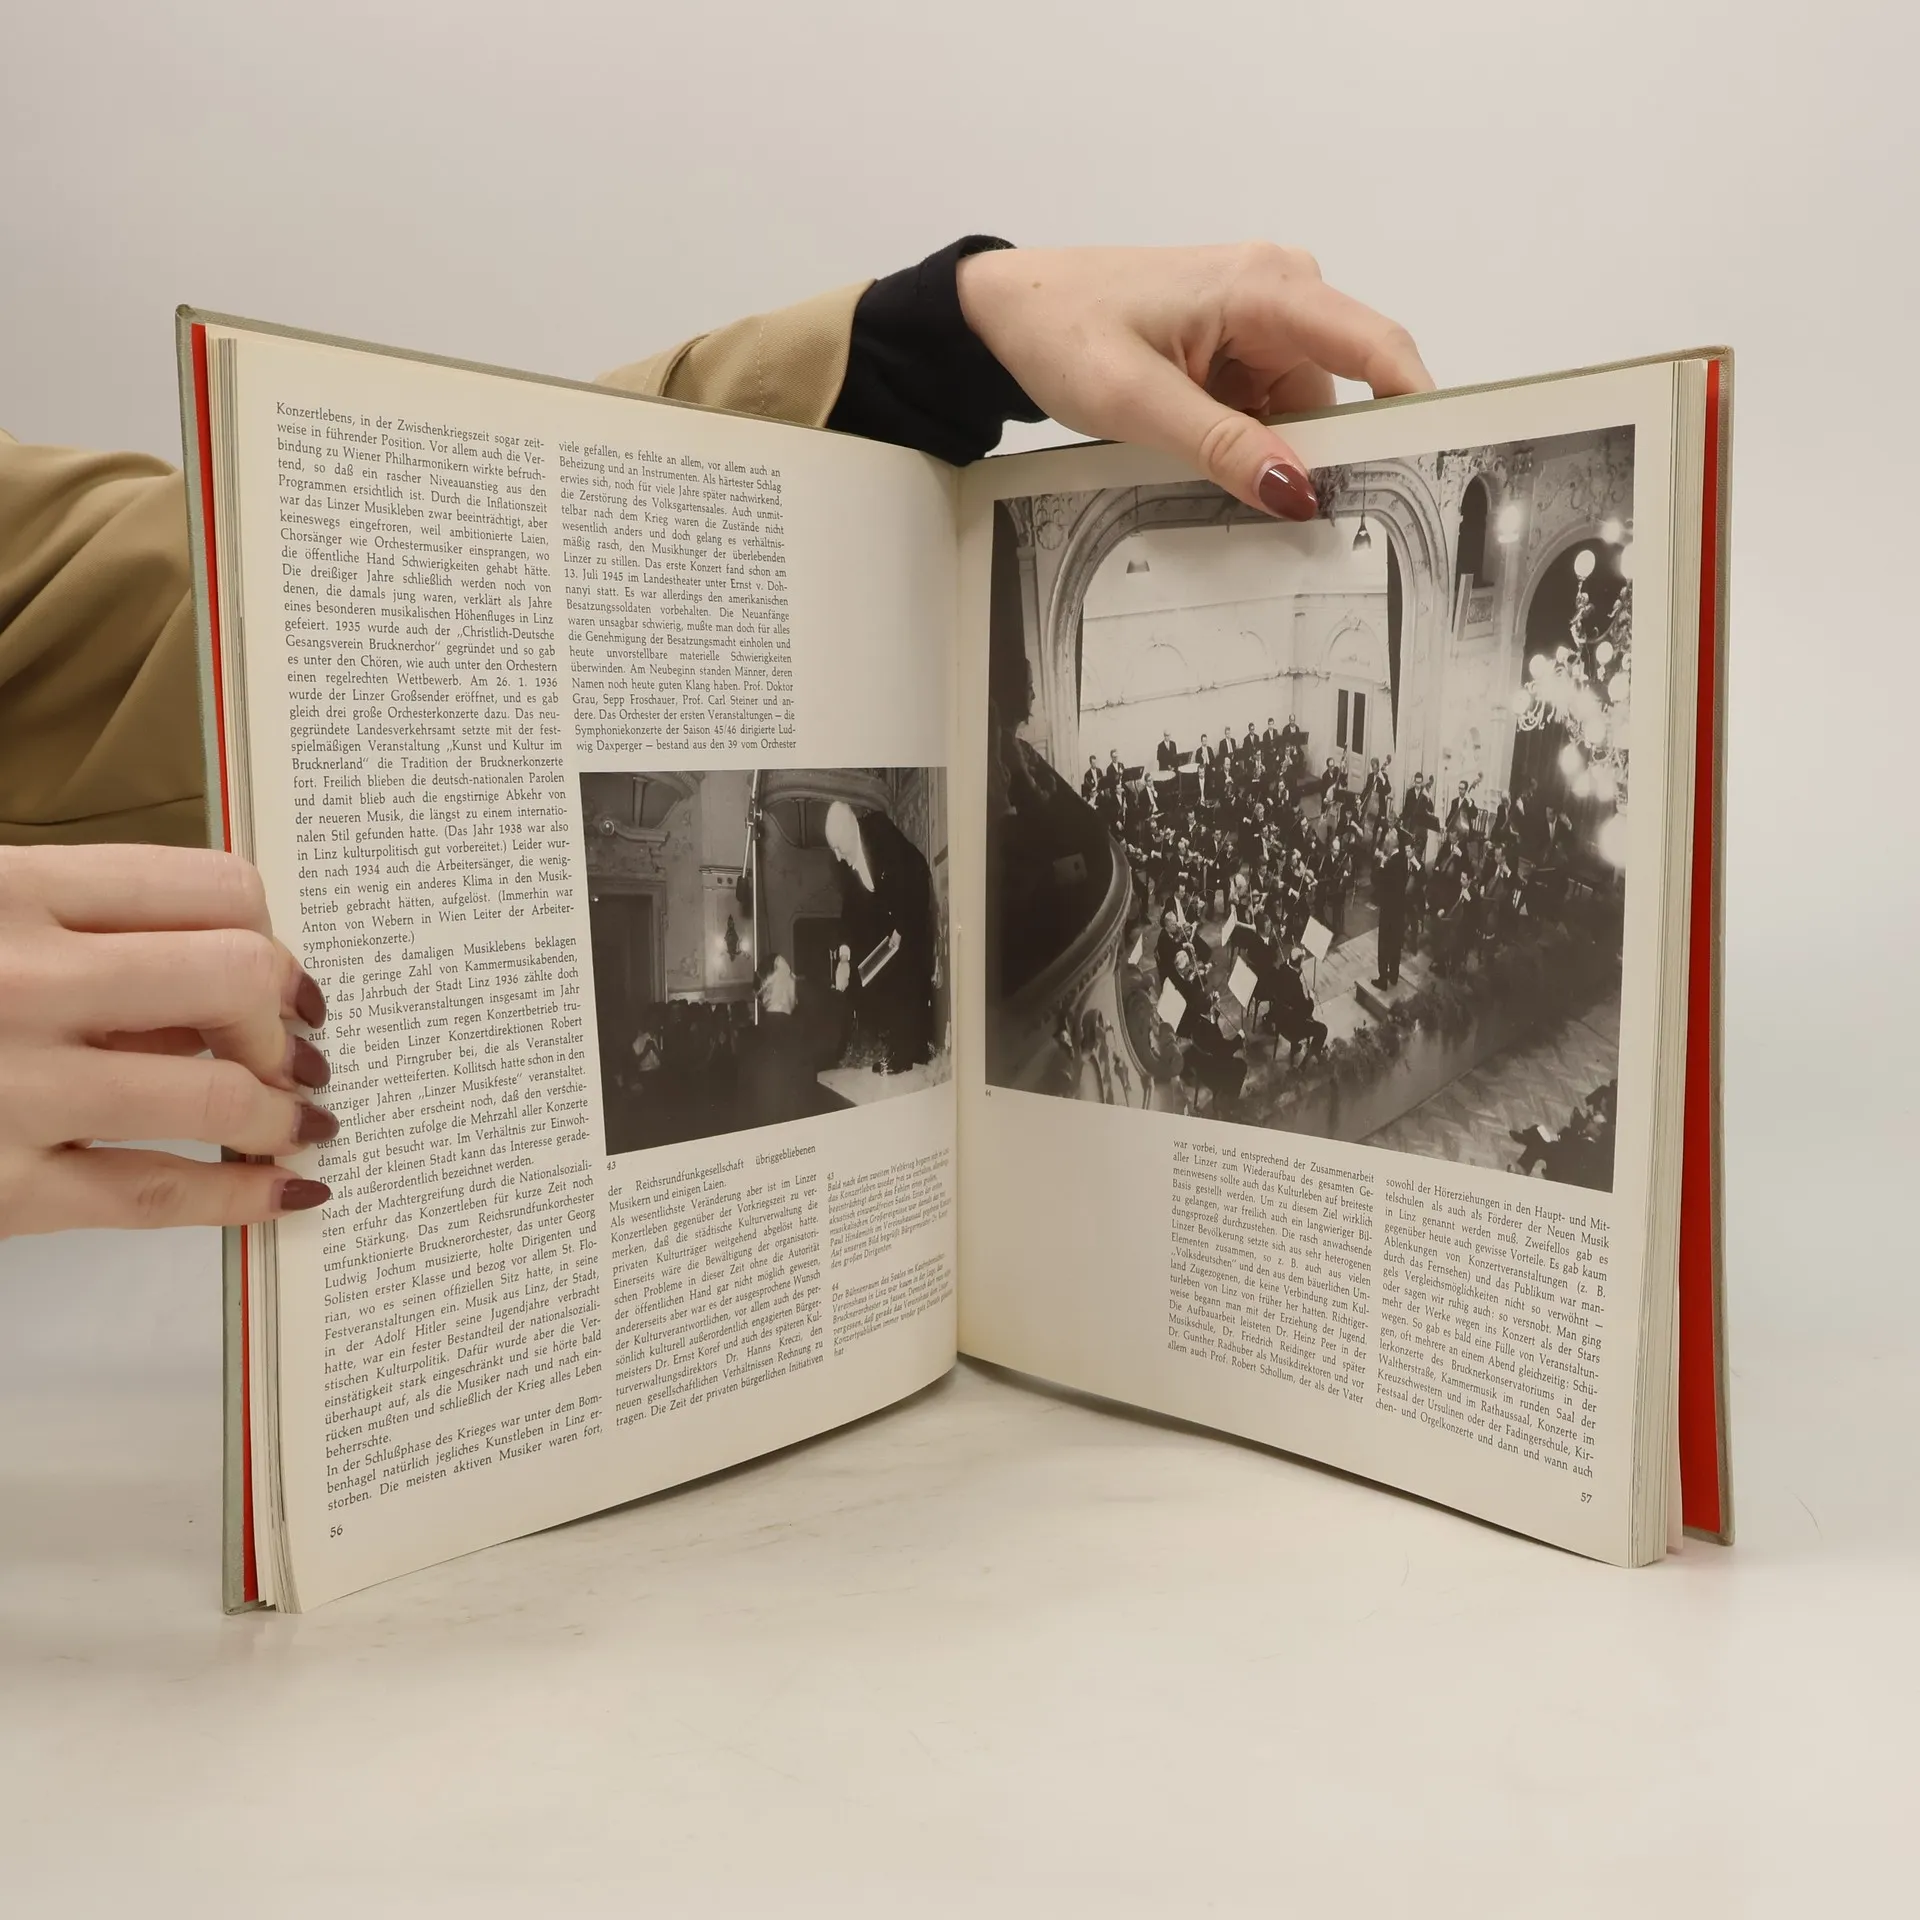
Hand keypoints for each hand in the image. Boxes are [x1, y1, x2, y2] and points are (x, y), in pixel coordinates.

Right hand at [0, 844, 333, 1236]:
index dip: (272, 936)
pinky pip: (156, 1194)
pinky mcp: (1, 1188)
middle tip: (296, 1049)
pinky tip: (283, 1193)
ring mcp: (13, 1089)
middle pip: (236, 980)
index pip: (214, 891)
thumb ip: (81, 933)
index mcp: (14, 893)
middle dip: (284, 1020)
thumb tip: (222, 983)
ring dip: (282, 1113)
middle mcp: (22, 982)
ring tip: (299, 1122)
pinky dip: (241, 1196)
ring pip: (215, 1096)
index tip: (284, 976)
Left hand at [957, 242, 1431, 520]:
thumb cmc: (1062, 330)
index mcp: (1266, 288)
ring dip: (1278, 455)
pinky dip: (1254, 444)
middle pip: (1344, 390)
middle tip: (1308, 525)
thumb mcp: (1136, 401)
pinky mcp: (1241, 346)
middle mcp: (1280, 291)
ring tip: (1232, 494)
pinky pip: (1273, 408)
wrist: (1009, 308)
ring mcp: (1262, 320)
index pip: (1376, 347)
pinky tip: (1220, 468)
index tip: (1439, 465)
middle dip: (1328, 455)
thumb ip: (1221, 447)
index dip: (1417, 407)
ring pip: (1305, 410)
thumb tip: (1296, 491)